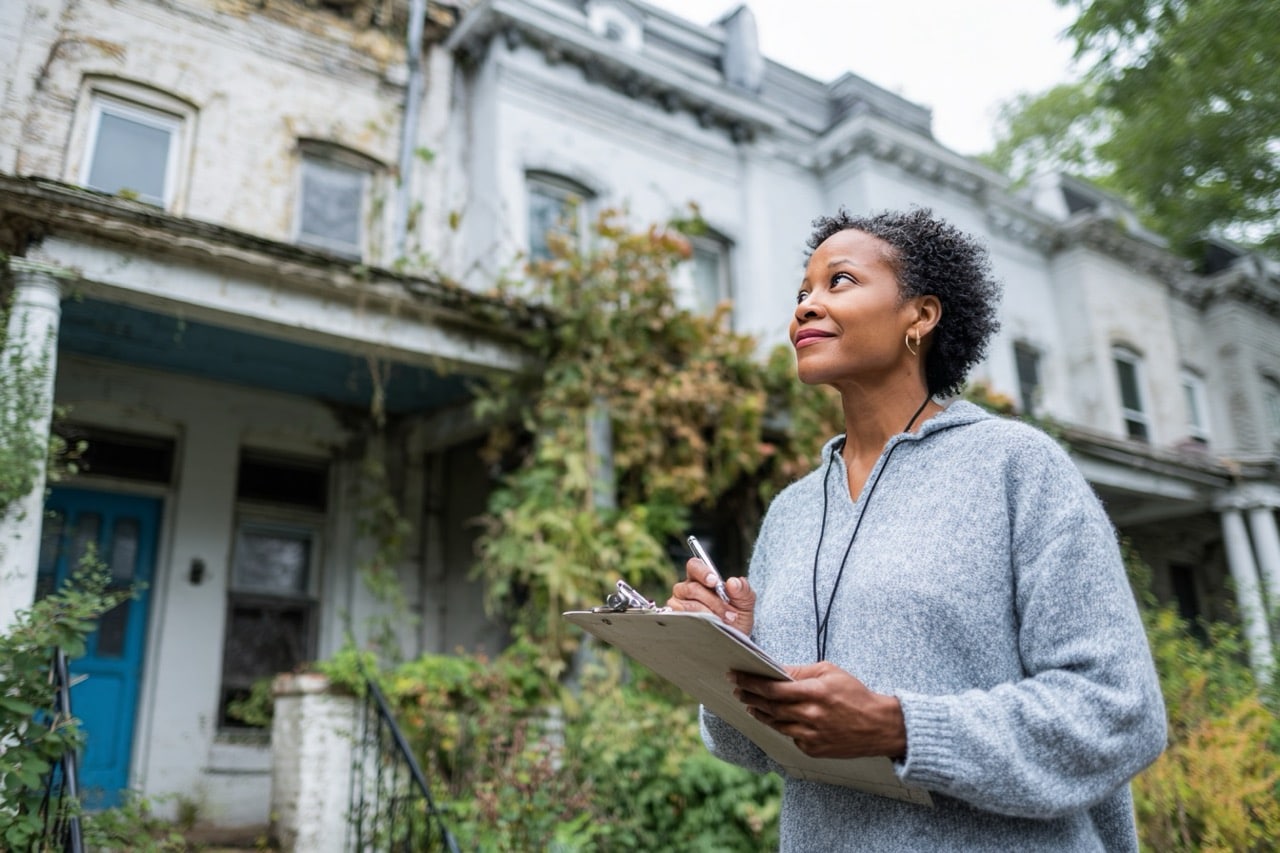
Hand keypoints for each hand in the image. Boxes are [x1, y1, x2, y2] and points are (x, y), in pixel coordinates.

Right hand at [666, 559, 755, 634]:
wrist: (730, 643)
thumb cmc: (735, 620)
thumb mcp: (745, 604)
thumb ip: (743, 590)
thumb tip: (733, 582)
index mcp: (700, 579)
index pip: (694, 566)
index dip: (702, 572)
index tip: (714, 582)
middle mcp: (685, 590)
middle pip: (692, 588)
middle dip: (713, 602)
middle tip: (729, 613)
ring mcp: (678, 606)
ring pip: (688, 606)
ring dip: (708, 615)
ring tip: (722, 623)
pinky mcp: (675, 621)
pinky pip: (682, 619)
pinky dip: (698, 624)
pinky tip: (708, 629)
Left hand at [732, 662, 906, 759]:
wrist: (880, 726)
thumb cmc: (855, 694)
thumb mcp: (830, 672)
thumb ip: (801, 671)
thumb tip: (776, 669)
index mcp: (814, 693)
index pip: (773, 688)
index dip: (751, 682)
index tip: (737, 676)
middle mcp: (810, 715)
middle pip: (770, 707)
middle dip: (750, 696)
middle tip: (737, 689)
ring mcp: (811, 735)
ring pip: (776, 724)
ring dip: (760, 713)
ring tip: (750, 704)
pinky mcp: (814, 750)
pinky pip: (790, 736)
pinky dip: (781, 726)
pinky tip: (773, 718)